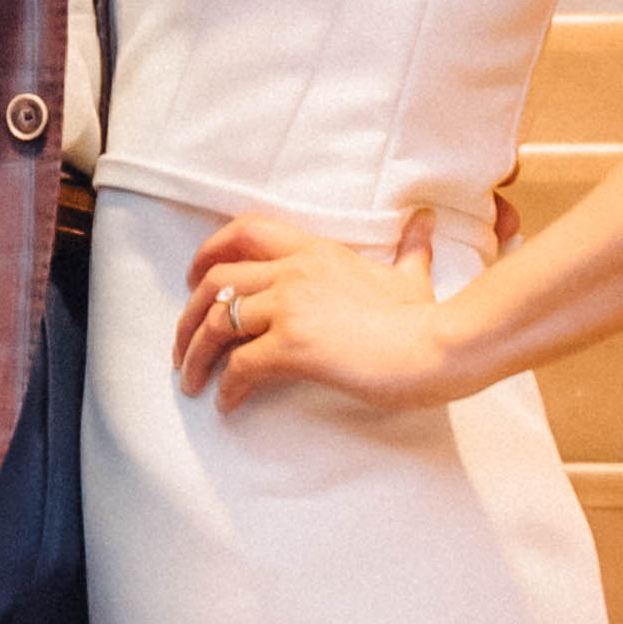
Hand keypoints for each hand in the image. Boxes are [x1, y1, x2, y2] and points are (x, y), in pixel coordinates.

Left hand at [174, 208, 461, 415]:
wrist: (440, 347)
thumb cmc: (427, 319)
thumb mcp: (412, 276)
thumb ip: (411, 247)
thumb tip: (425, 219)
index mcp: (316, 251)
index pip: (245, 231)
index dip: (208, 252)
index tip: (193, 278)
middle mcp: (295, 271)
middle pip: (216, 281)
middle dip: (188, 315)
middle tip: (182, 345)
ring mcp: (291, 307)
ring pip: (216, 323)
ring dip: (194, 355)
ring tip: (191, 381)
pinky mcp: (292, 347)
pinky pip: (239, 366)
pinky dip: (226, 388)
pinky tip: (228, 404)